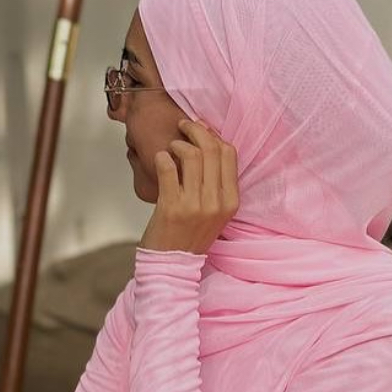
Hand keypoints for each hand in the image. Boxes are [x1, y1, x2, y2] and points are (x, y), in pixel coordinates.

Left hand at [138, 118, 238, 256]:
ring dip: (177, 144)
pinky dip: (162, 158)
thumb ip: (217, 182)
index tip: (200, 130)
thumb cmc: (191, 234)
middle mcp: (216, 203)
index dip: (213, 135)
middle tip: (182, 127)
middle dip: (194, 130)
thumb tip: (209, 141)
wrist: (173, 264)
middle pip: (211, 149)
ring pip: (191, 155)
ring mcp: (194, 206)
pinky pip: (167, 168)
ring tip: (171, 148)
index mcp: (231, 201)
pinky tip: (160, 160)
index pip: (229, 153)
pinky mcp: (172, 208)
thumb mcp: (216, 211)